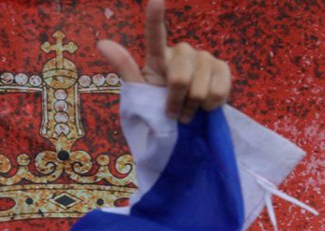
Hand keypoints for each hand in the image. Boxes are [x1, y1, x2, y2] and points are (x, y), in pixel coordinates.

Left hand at [96, 0, 231, 122]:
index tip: (156, 0)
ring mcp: (205, 58)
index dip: (156, 18)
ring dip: (193, 108)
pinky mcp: (222, 68)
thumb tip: (102, 43)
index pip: (155, 34)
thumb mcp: (140, 92)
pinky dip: (211, 105)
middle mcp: (183, 51)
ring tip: (189, 112)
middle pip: (179, 79)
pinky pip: (218, 89)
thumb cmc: (160, 108)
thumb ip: (125, 68)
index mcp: (158, 56)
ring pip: (199, 90)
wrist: (184, 125)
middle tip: (174, 113)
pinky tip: (206, 106)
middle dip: (176, 103)